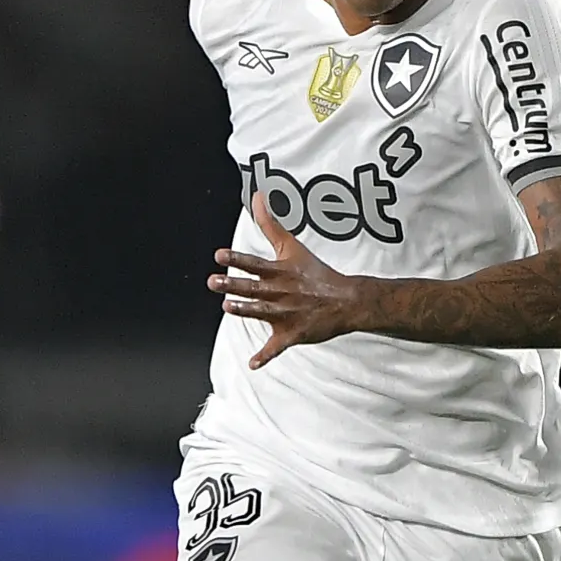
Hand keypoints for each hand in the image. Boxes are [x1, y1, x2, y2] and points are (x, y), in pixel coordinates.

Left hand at [212, 192, 369, 367]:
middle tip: (214, 282)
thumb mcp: (292, 246)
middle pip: (253, 287)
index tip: (220, 255)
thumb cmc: (316, 273)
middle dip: (233, 285)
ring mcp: (285, 314)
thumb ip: (269, 224)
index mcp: (279, 272)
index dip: (237, 259)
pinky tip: (252, 364)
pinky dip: (265, 356)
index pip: (254, 264)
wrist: (346, 300)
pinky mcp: (291, 334)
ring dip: (245, 311)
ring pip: (261, 313)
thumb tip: (256, 197)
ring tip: (228, 307)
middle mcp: (280, 292)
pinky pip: (276, 347)